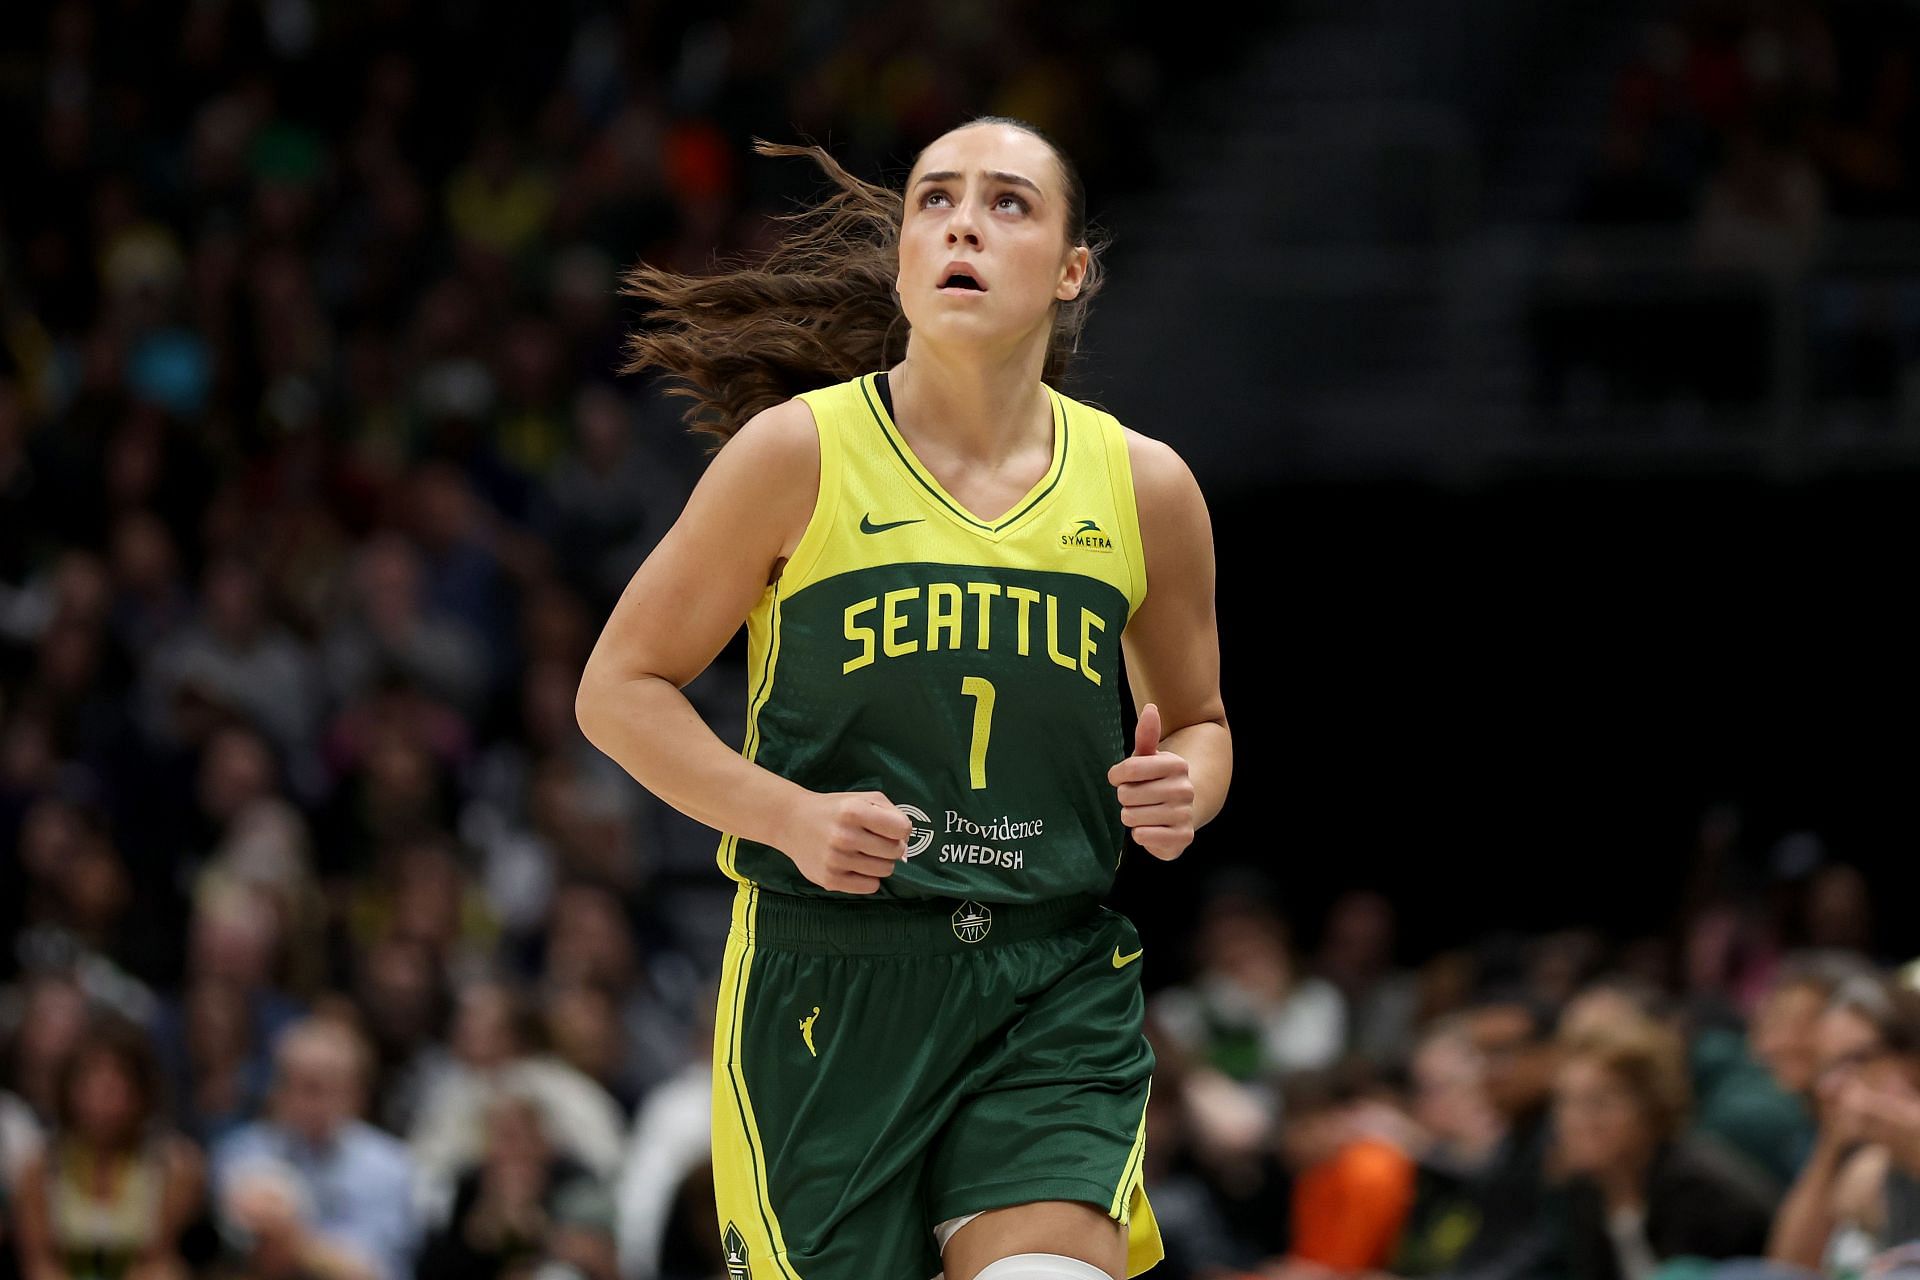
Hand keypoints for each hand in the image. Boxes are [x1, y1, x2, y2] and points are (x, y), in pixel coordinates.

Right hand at [777, 790, 911, 893]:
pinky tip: (856, 866)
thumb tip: (906, 846)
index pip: (902, 828)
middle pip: (895, 852)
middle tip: (876, 841)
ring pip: (885, 871)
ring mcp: (836, 860)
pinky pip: (870, 886)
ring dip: (880, 862)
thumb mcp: (862, 798)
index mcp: (853, 811)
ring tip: (864, 852)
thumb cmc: (834, 809)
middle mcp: (844, 836)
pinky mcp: (830, 880)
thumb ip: (891, 813)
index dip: (901, 829)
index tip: (889, 828)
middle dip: (891, 847)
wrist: (792, 822)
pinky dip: (869, 877)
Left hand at [1107, 703, 1194, 859]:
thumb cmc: (1155, 781)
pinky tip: (1151, 828)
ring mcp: (1185, 814)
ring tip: (1145, 812)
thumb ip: (1146, 735)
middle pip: (1126, 795)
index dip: (1117, 776)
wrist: (1181, 813)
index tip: (1123, 778)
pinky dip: (1139, 834)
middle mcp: (1185, 788)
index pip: (1128, 769)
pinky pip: (1142, 836)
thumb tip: (1151, 708)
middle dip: (1125, 798)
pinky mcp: (1183, 838)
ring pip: (1130, 817)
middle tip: (1139, 798)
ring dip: (1131, 817)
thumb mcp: (1148, 758)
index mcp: (1177, 764)